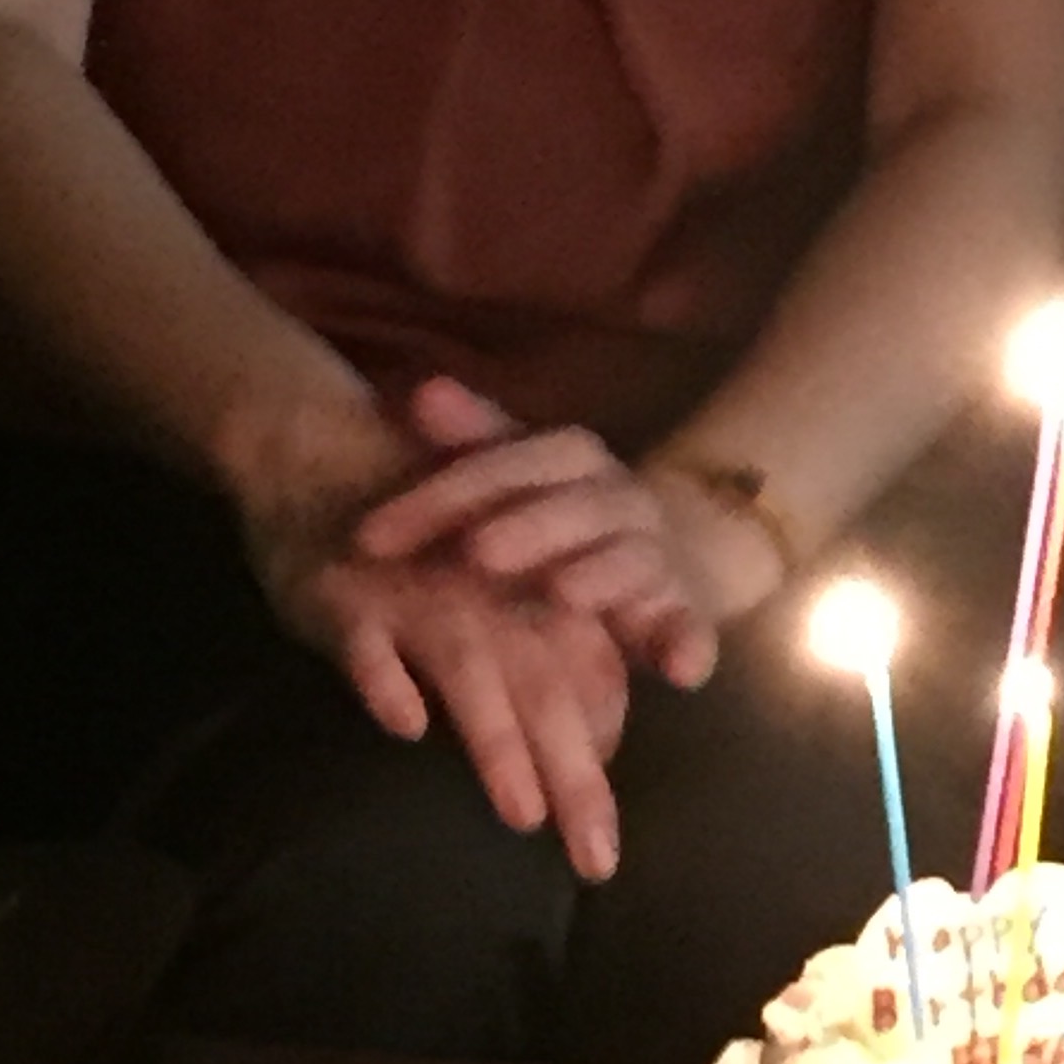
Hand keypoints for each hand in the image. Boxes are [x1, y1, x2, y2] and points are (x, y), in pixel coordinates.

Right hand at [249, 509, 628, 877]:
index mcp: (530, 596)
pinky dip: (388, 679)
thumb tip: (593, 742)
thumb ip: (541, 658)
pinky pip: (369, 641)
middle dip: (573, 778)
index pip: (583, 685)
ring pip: (472, 668)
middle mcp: (489, 597)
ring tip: (523, 811)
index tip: (604, 849)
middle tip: (596, 860)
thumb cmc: (419, 539)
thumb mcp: (489, 589)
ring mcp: (418, 593)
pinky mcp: (348, 594)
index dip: (597, 762)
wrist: (326, 450)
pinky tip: (405, 723)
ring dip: (498, 738)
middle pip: (545, 691)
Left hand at [355, 379, 721, 689]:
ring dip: (601, 575)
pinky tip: (679, 671)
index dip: (441, 495)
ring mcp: (656, 554)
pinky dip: (691, 644)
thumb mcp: (513, 472)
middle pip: (576, 506)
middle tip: (478, 552)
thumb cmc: (558, 512)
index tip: (370, 537)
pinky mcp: (683, 611)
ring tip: (562, 593)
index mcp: (573, 459)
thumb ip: (470, 439)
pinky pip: (692, 627)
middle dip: (529, 527)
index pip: (508, 462)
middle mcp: (621, 498)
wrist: (668, 547)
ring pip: (634, 559)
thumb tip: (422, 392)